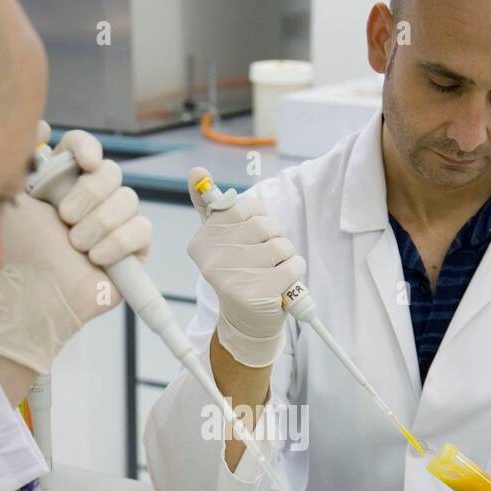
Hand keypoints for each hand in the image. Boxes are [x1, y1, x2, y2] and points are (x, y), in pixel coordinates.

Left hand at [0, 125, 150, 372]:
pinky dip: (118, 242)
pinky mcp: (134, 250)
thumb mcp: (11, 196)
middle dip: (89, 194)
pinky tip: (96, 257)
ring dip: (99, 223)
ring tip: (75, 245)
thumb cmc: (18, 250)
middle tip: (65, 218)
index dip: (87, 148)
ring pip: (128, 200)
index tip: (82, 160)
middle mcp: (91, 198)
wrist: (32, 293)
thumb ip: (23, 156)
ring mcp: (114, 224)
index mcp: (63, 181)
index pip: (85, 147)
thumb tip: (41, 124)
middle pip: (112, 172)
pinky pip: (142, 230)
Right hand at [187, 166, 304, 368]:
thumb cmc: (237, 272)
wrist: (245, 320)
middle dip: (275, 237)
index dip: (259, 218)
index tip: (251, 236)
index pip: (246, 207)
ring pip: (282, 245)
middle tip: (265, 257)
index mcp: (202, 240)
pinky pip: (293, 266)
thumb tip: (196, 170)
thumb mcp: (219, 238)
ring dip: (286, 256)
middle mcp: (212, 259)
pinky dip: (294, 272)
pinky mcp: (257, 294)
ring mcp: (233, 277)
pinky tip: (280, 283)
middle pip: (265, 225)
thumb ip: (209, 205)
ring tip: (271, 271)